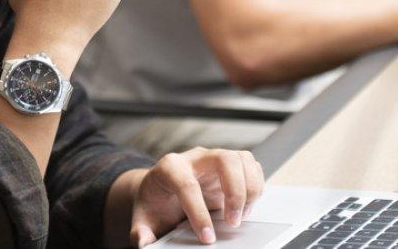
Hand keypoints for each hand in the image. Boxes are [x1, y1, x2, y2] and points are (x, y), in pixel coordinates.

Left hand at [131, 148, 264, 246]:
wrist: (162, 188)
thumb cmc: (155, 201)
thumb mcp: (144, 217)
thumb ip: (141, 231)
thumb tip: (145, 243)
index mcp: (170, 167)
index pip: (187, 185)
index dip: (198, 213)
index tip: (207, 237)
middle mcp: (195, 158)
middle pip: (224, 160)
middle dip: (234, 193)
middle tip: (233, 222)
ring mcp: (214, 158)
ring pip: (242, 159)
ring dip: (249, 189)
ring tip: (241, 216)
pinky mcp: (230, 165)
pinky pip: (251, 166)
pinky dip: (255, 187)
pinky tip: (245, 208)